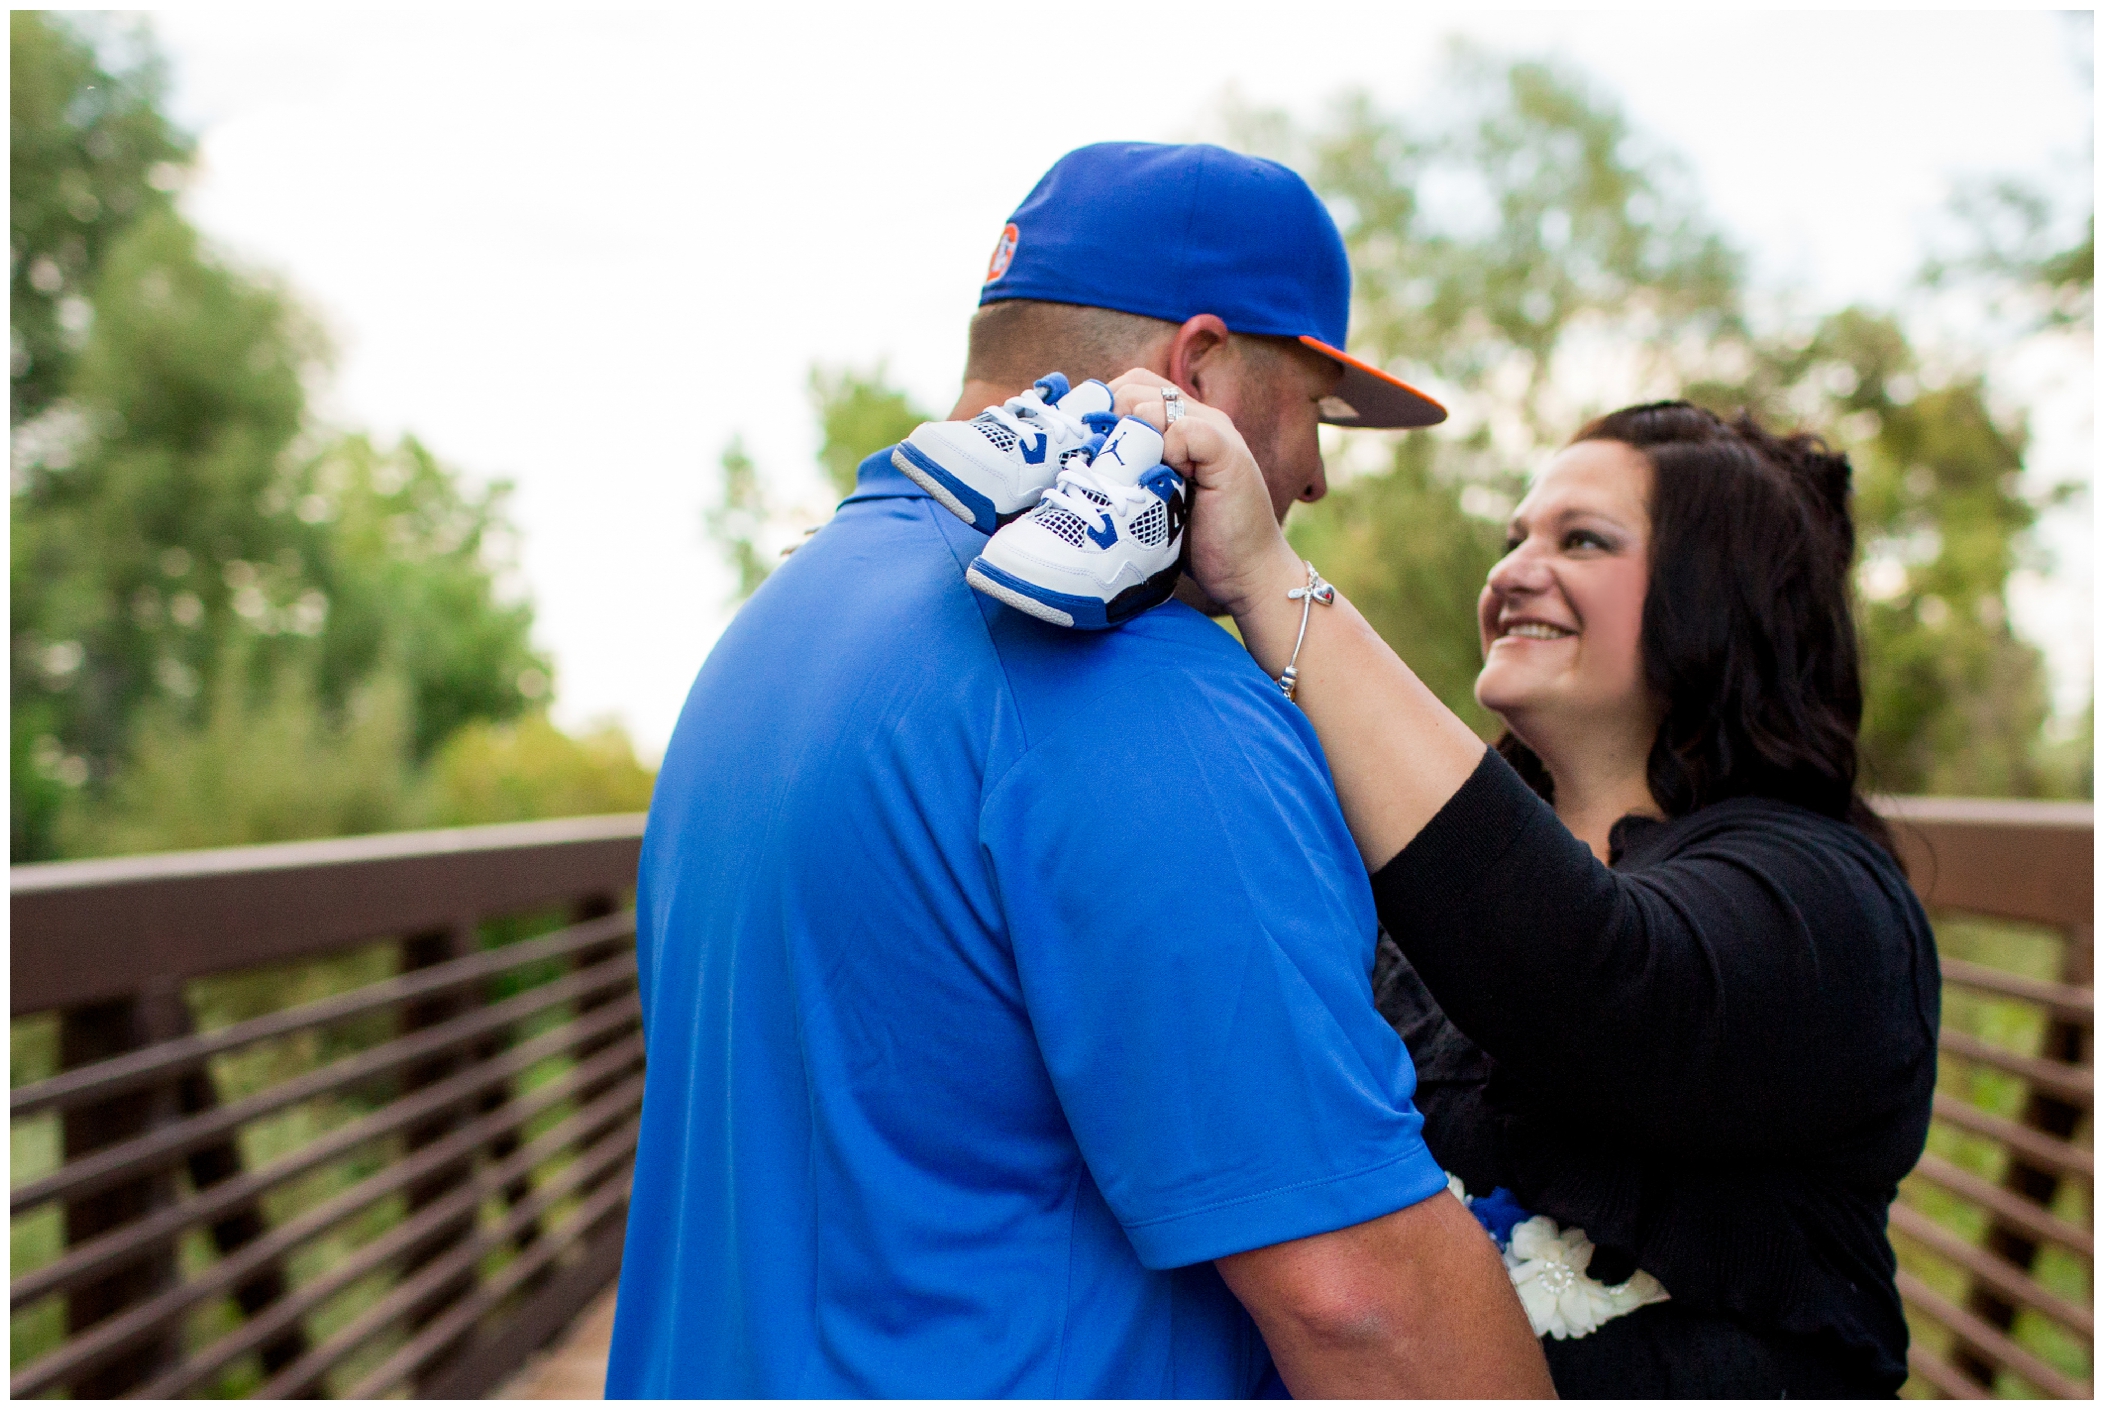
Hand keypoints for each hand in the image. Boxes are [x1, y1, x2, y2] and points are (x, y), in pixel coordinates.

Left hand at [1102, 370, 1304, 619]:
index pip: (1131, 385)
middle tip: (1107, 464)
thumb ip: (1132, 470)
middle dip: (1110, 420)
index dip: (1103, 408)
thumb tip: (1085, 456)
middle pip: (1136, 386)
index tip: (1088, 446)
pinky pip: (1186, 430)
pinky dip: (1168, 450)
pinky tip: (1168, 480)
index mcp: (1180, 422)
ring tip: (1135, 477)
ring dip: (1134, 438)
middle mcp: (1198, 418)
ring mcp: (1216, 432)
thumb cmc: (1197, 540)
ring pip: (1157, 404)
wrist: (1247, 573)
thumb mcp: (1154, 497)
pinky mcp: (1227, 454)